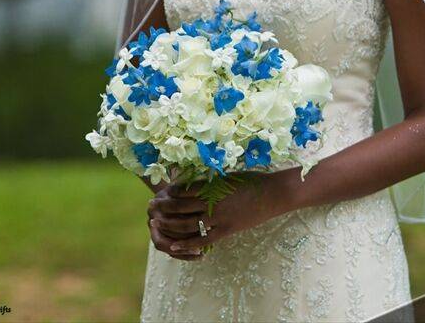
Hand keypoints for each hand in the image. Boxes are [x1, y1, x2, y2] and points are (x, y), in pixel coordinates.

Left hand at [149, 171, 297, 255]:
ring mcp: (219, 219)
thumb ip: (209, 181)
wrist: (273, 194)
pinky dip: (187, 245)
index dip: (168, 192)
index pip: (182, 190)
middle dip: (163, 208)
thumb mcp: (227, 176)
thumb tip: (190, 181)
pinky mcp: (226, 231)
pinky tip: (174, 247)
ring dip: (169, 224)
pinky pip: (203, 240)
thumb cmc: (251, 181)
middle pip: (180, 207)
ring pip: (187, 224)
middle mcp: (212, 203)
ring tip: (157, 224)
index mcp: (212, 187)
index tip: (159, 192)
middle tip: (151, 207)